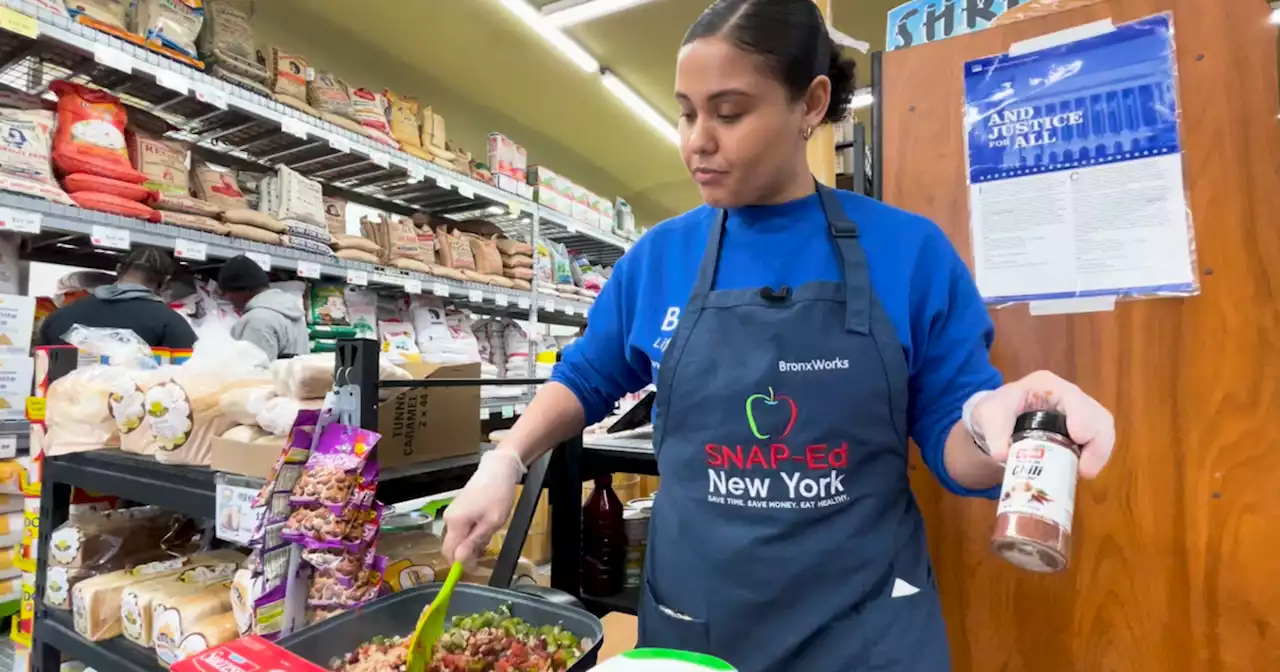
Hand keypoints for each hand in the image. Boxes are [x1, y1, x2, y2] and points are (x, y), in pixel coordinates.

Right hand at [442, 449, 523, 563]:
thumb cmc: (497, 495)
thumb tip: (459, 560)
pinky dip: (471, 533)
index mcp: (455, 523)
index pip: (450, 552)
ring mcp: (453, 512)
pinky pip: (461, 528)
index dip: (461, 564)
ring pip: (458, 537)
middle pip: (452, 545)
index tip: (477, 569)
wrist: (498, 468)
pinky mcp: (459, 508)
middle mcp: (449, 518)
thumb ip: (474, 542)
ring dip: (470, 543)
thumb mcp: (491, 523)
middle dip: (466, 554)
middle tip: (485, 553)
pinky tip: (485, 528)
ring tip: (489, 536)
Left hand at [972, 370, 1114, 478]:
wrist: (996, 423)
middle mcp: (1069, 398)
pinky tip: (1082, 471)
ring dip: (1099, 453)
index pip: (1073, 397)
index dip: (1082, 416)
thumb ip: (994, 431)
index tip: (1079, 437)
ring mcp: (1079, 415)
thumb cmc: (995, 411)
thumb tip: (1001, 455)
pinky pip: (1098, 444)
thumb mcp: (988, 415)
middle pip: (1097, 415)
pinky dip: (1095, 459)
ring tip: (1085, 473)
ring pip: (1103, 431)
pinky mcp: (1082, 433)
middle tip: (1086, 469)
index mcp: (1048, 386)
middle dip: (1098, 442)